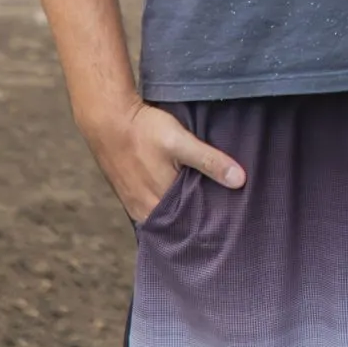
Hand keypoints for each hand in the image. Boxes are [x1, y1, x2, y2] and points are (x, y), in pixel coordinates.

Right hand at [84, 100, 245, 222]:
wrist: (107, 120)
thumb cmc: (143, 130)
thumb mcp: (181, 142)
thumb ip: (209, 161)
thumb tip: (240, 180)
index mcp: (160, 205)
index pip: (193, 226)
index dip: (212, 222)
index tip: (232, 219)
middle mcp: (146, 212)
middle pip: (180, 224)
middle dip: (199, 220)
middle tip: (225, 214)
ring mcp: (136, 206)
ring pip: (167, 217)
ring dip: (183, 213)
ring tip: (206, 205)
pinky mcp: (130, 196)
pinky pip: (154, 210)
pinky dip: (168, 206)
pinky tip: (180, 196)